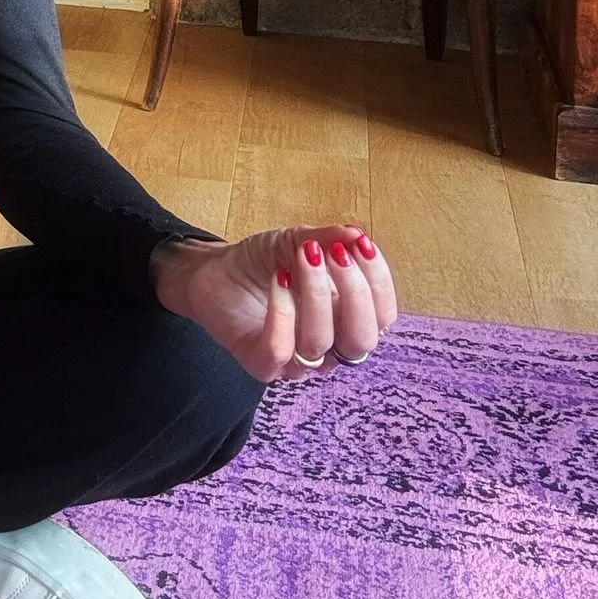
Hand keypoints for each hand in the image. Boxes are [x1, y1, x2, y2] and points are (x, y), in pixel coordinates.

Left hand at [150, 224, 396, 383]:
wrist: (213, 271)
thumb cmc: (263, 261)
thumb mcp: (297, 240)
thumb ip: (329, 239)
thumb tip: (358, 234)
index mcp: (347, 319)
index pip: (384, 316)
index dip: (379, 283)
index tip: (361, 245)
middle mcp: (328, 346)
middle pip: (362, 340)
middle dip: (354, 294)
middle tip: (333, 253)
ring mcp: (295, 360)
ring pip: (321, 346)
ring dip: (316, 295)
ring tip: (301, 256)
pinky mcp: (260, 363)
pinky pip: (279, 352)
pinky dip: (282, 314)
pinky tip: (278, 280)